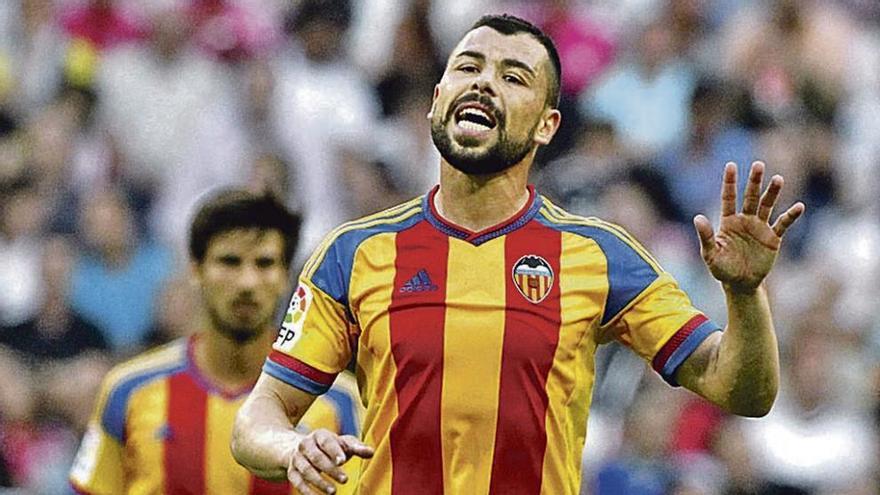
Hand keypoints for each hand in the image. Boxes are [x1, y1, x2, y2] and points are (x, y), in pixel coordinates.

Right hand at [286, 428, 373, 494]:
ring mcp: (297, 459)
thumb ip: (356, 447)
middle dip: (330, 469)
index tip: (343, 460)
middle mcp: (305, 445)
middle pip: (316, 457)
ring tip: (333, 492)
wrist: (302, 449)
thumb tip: (371, 452)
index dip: (334, 451)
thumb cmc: (329, 446)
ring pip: (306, 470)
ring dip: (319, 482)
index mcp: (319, 435)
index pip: (326, 441)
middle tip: (345, 479)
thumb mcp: (342, 443)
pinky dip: (307, 491)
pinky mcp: (292, 472)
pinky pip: (297, 482)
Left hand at [694, 161, 804, 293]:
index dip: (730, 182)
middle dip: (754, 181)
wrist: (741, 283)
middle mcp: (745, 220)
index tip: (731, 165)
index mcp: (728, 221)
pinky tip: (799, 206)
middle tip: (758, 164)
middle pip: (750, 196)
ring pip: (767, 205)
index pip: (729, 197)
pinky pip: (783, 224)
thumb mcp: (711, 254)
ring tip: (778, 179)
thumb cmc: (722, 269)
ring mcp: (760, 227)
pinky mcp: (773, 238)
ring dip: (773, 193)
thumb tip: (697, 217)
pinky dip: (790, 215)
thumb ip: (706, 235)